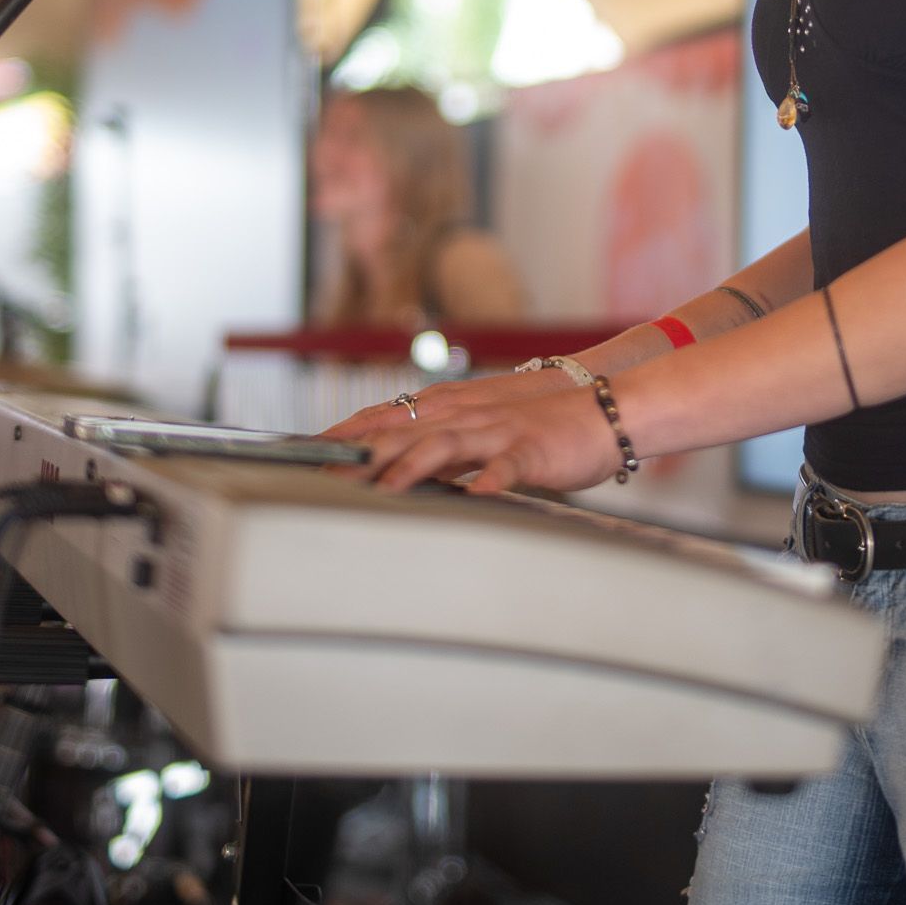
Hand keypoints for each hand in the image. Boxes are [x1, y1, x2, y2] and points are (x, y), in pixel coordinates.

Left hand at [321, 377, 622, 494]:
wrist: (601, 409)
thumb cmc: (537, 424)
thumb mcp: (479, 427)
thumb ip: (438, 441)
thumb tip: (393, 461)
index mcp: (449, 409)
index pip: (384, 418)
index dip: (344, 435)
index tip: (304, 453)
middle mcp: (465, 415)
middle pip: (402, 431)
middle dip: (360, 453)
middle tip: (321, 477)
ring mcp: (497, 431)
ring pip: (445, 444)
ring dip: (411, 465)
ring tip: (383, 489)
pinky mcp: (530, 450)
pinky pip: (507, 466)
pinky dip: (490, 479)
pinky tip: (477, 495)